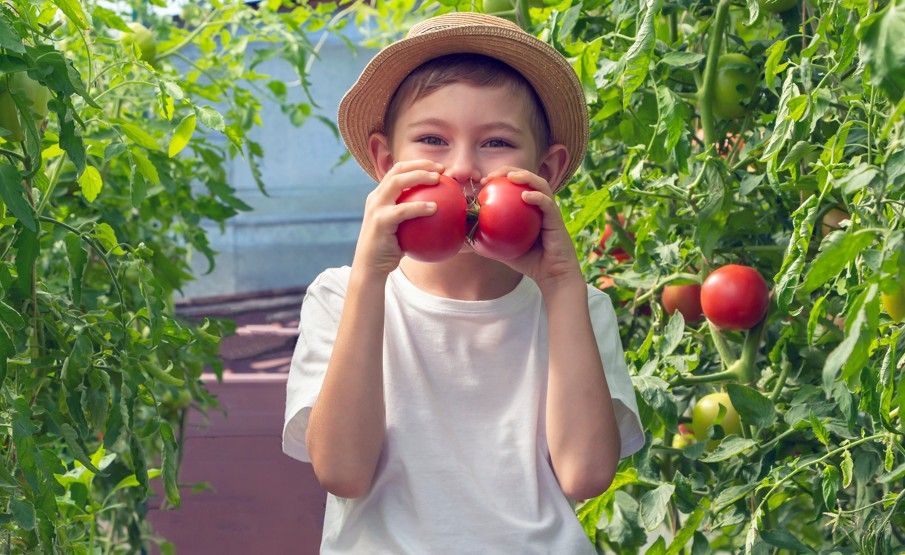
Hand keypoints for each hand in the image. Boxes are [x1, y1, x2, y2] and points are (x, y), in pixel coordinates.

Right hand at [352, 160, 444, 276]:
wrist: (371, 267)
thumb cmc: (391, 250)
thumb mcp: (403, 229)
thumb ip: (414, 216)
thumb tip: (442, 211)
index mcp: (380, 196)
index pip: (398, 171)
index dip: (418, 164)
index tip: (438, 169)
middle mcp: (375, 197)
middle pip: (398, 171)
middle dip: (420, 165)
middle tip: (441, 170)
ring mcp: (376, 208)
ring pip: (397, 183)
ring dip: (419, 177)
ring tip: (438, 180)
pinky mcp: (380, 221)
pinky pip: (403, 210)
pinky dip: (419, 207)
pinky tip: (435, 208)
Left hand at [474, 167, 583, 291]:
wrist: (551, 275)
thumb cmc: (528, 262)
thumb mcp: (501, 250)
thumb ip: (486, 240)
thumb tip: (463, 236)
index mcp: (528, 207)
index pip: (515, 184)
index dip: (500, 177)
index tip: (483, 181)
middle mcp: (540, 204)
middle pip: (527, 178)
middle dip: (509, 171)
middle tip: (491, 176)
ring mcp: (550, 210)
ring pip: (541, 185)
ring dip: (526, 177)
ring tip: (510, 177)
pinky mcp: (557, 219)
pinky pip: (548, 204)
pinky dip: (537, 197)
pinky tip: (525, 196)